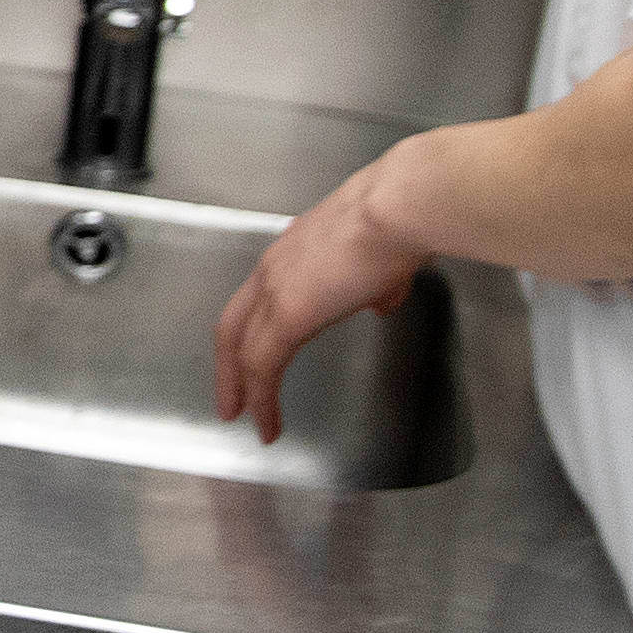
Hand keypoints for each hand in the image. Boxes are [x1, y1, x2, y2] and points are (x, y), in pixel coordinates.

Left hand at [211, 154, 429, 442]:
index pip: (257, 299)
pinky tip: (269, 423)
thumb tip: (379, 301)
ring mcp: (275, 290)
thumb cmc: (402, 224)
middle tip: (231, 402)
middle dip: (229, 368)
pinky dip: (262, 399)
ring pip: (241, 349)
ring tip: (250, 422)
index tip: (254, 359)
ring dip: (241, 389)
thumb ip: (376, 285)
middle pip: (233, 325)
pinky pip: (263, 366)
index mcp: (294, 252)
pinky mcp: (287, 314)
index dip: (252, 331)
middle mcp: (274, 267)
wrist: (400, 209)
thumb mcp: (386, 261)